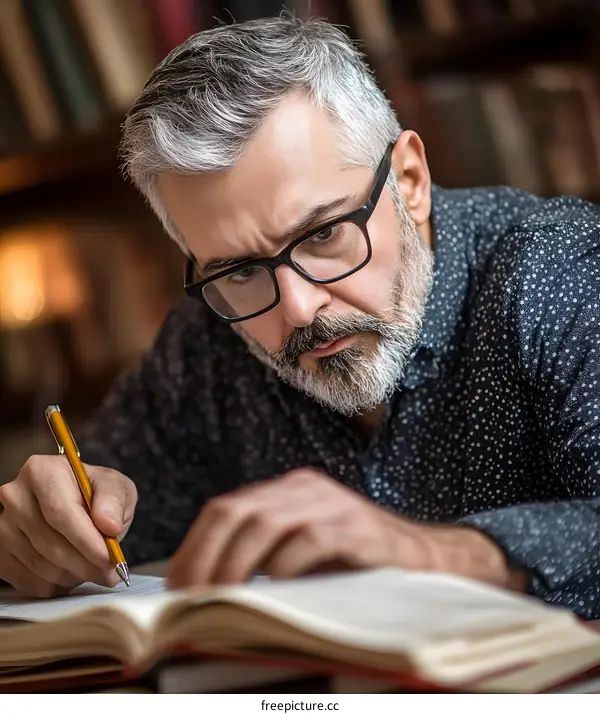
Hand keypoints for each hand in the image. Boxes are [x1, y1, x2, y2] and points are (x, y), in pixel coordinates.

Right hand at [0, 455, 136, 597]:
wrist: (73, 503)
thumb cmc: (94, 493)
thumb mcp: (115, 486)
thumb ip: (114, 501)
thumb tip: (109, 525)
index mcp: (42, 471)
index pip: (60, 512)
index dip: (86, 540)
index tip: (109, 559)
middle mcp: (15, 495)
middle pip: (49, 543)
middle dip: (84, 564)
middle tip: (109, 573)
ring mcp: (3, 525)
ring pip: (40, 565)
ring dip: (73, 575)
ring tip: (93, 568)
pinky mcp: (0, 552)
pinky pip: (29, 581)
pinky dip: (57, 584)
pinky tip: (73, 572)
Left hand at [166, 469, 524, 589]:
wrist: (423, 558)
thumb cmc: (354, 561)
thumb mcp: (302, 549)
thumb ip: (263, 553)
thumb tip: (205, 586)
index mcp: (287, 490)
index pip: (226, 507)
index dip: (194, 544)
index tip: (175, 583)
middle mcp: (305, 489)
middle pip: (237, 511)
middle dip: (205, 555)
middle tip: (188, 596)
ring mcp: (332, 504)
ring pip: (266, 523)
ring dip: (235, 564)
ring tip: (219, 598)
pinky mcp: (357, 529)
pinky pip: (309, 542)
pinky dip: (283, 567)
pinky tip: (272, 590)